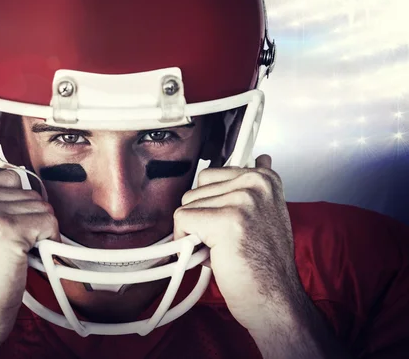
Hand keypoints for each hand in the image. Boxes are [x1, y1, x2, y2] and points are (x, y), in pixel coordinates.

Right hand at [0, 169, 59, 346]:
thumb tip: (20, 184)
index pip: (9, 177)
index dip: (18, 204)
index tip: (14, 224)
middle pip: (28, 192)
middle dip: (30, 220)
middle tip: (15, 247)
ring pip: (42, 206)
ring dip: (40, 232)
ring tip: (19, 254)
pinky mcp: (9, 231)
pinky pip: (50, 223)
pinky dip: (50, 243)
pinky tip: (31, 259)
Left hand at [174, 155, 302, 331]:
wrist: (275, 300)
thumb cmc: (265, 263)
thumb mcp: (266, 213)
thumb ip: (253, 187)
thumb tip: (261, 157)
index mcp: (264, 178)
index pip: (208, 176)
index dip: (209, 206)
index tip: (227, 225)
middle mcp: (255, 183)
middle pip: (194, 190)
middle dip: (201, 219)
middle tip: (226, 242)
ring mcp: (242, 200)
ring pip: (186, 205)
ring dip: (195, 232)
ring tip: (223, 250)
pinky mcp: (227, 220)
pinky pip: (182, 220)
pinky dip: (186, 242)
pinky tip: (211, 256)